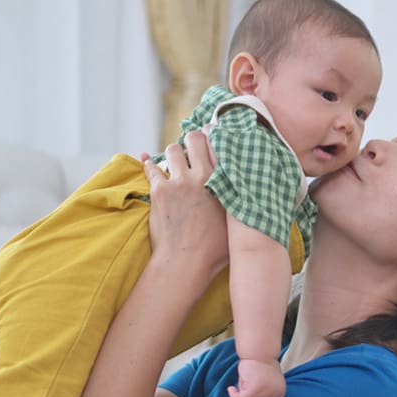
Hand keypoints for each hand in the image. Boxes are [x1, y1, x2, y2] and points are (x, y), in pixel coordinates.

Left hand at [140, 130, 227, 281]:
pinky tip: (147, 162)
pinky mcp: (159, 191)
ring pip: (172, 150)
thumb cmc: (215, 249)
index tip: (211, 133)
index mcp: (223, 182)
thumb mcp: (236, 220)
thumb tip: (249, 191)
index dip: (213, 135)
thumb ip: (239, 199)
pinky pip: (151, 168)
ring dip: (174, 153)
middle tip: (192, 147)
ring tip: (175, 162)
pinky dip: (149, 165)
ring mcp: (178, 182)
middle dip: (192, 140)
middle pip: (194, 139)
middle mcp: (201, 177)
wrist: (186, 263)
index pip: (218, 144)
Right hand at [229, 357, 286, 396]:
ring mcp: (267, 392)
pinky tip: (231, 389)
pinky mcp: (256, 388)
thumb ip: (262, 396)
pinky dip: (233, 395)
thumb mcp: (266, 382)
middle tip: (242, 389)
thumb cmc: (259, 364)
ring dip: (241, 394)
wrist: (258, 350)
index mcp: (280, 393)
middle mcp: (276, 394)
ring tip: (242, 382)